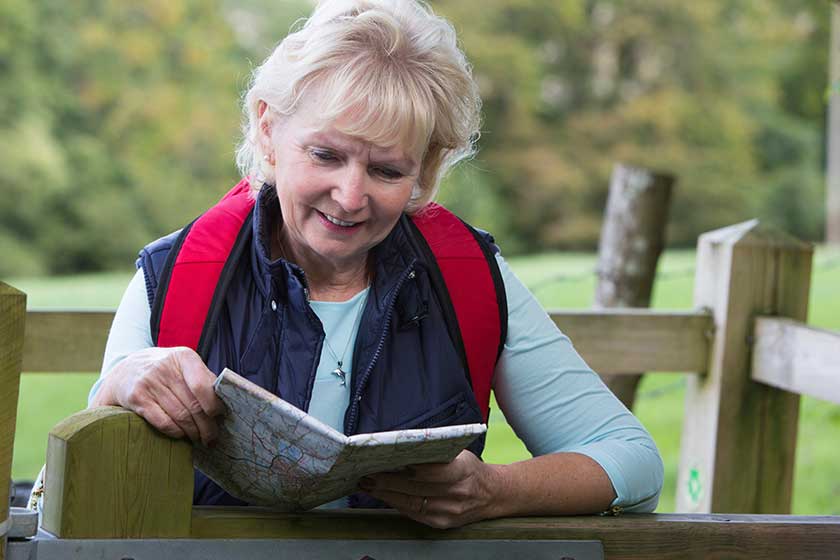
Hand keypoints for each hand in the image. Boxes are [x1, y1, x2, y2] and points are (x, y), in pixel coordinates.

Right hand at [92, 346, 223, 446]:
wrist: (125, 371)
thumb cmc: (165, 371)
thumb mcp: (183, 365)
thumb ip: (203, 379)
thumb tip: (225, 403)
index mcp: (183, 357)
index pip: (202, 385)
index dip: (214, 405)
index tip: (220, 417)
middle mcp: (165, 368)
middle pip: (193, 404)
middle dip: (206, 425)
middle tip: (213, 437)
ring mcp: (149, 383)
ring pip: (180, 416)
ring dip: (193, 432)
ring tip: (200, 439)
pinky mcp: (136, 398)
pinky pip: (163, 422)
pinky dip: (176, 432)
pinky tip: (182, 435)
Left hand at [359, 450, 505, 528]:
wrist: (493, 495)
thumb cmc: (471, 469)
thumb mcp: (459, 454)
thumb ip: (435, 453)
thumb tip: (401, 449)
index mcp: (462, 470)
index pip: (429, 471)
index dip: (405, 469)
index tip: (384, 463)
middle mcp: (456, 494)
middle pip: (414, 488)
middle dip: (386, 482)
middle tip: (366, 475)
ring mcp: (448, 512)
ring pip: (410, 503)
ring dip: (386, 495)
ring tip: (368, 485)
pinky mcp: (442, 523)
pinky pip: (413, 514)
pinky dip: (396, 504)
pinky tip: (384, 496)